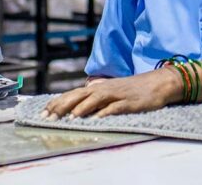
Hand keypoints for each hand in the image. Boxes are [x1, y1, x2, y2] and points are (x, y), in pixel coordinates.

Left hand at [42, 68, 179, 118]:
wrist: (157, 83)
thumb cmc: (132, 89)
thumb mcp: (110, 92)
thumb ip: (95, 98)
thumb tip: (76, 106)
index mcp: (98, 88)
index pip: (73, 94)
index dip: (57, 102)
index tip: (43, 113)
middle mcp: (104, 89)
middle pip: (79, 96)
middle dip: (62, 106)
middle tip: (48, 117)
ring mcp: (117, 94)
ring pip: (95, 99)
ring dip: (82, 109)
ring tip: (69, 118)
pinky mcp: (129, 101)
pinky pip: (115, 107)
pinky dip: (105, 112)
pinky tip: (97, 119)